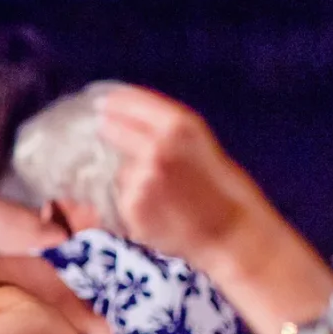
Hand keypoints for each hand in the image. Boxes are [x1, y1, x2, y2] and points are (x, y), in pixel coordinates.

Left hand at [98, 86, 270, 272]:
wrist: (231, 232)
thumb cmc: (220, 189)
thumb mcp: (199, 143)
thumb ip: (163, 128)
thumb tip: (119, 115)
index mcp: (179, 125)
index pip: (128, 100)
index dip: (112, 101)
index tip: (101, 102)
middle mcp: (156, 147)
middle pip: (110, 128)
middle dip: (108, 131)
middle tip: (105, 134)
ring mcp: (141, 177)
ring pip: (117, 167)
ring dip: (125, 174)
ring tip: (157, 190)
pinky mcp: (132, 205)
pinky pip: (121, 196)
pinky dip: (130, 200)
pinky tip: (156, 208)